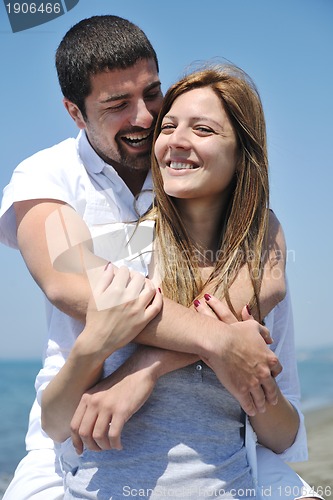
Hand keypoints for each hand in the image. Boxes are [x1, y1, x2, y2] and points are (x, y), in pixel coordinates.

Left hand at [70, 348, 156, 453]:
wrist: (139, 370)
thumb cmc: (121, 383)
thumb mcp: (100, 391)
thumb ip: (92, 406)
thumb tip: (87, 431)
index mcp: (87, 397)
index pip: (74, 425)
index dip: (76, 442)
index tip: (81, 451)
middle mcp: (94, 402)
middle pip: (84, 433)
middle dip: (91, 446)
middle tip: (100, 449)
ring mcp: (107, 406)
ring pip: (97, 437)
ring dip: (104, 447)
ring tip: (111, 447)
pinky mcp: (121, 410)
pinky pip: (113, 435)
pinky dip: (115, 444)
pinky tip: (120, 445)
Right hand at [79, 264, 162, 358]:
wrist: (98, 340)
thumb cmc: (95, 318)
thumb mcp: (95, 296)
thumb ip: (104, 279)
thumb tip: (111, 265)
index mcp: (115, 291)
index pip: (125, 272)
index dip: (124, 270)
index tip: (124, 273)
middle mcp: (128, 299)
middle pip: (139, 278)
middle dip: (136, 275)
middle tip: (134, 279)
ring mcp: (137, 310)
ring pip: (150, 289)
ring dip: (149, 283)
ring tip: (144, 284)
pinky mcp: (143, 320)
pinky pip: (157, 306)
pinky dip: (158, 297)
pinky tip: (156, 294)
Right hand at [194, 294, 280, 415]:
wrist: (220, 343)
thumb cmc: (235, 332)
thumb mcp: (253, 327)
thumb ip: (265, 333)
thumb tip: (270, 339)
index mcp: (269, 358)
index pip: (277, 370)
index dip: (274, 374)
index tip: (272, 377)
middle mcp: (264, 373)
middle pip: (271, 388)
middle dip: (272, 395)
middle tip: (272, 400)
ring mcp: (253, 383)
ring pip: (260, 398)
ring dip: (262, 404)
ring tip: (261, 408)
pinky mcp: (241, 390)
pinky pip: (248, 404)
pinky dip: (250, 409)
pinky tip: (251, 412)